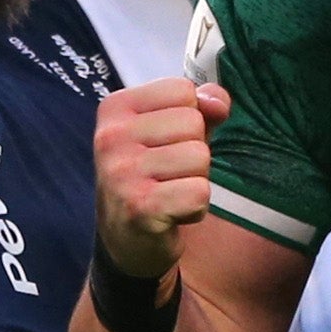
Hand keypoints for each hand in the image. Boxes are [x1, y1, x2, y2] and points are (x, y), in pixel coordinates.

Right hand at [92, 76, 229, 278]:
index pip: (183, 90)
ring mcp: (121, 173)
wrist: (125, 241)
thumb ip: (200, 105)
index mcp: (114, 108)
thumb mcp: (171, 130)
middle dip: (193, 151)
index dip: (189, 118)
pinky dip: (196, 208)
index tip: (165, 144)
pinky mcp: (140, 208)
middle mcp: (111, 137)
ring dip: (196, 180)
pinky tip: (172, 213)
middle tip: (167, 174)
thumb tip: (219, 103)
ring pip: (200, 157)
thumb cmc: (153, 174)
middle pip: (193, 122)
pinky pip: (200, 193)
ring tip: (169, 192)